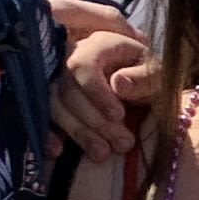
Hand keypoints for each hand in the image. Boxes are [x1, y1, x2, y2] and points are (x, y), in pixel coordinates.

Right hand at [54, 14, 155, 159]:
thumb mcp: (158, 75)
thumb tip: (118, 84)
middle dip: (95, 121)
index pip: (83, 65)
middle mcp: (71, 56)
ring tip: (103, 155)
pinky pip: (40, 115)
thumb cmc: (150, 78)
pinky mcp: (49, 99)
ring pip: (53, 105)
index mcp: (99, 44)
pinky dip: (47, 135)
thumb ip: (143, 78)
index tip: (119, 116)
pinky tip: (58, 151)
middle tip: (123, 144)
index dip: (97, 93)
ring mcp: (56, 77)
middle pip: (68, 89)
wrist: (142, 86)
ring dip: (78, 132)